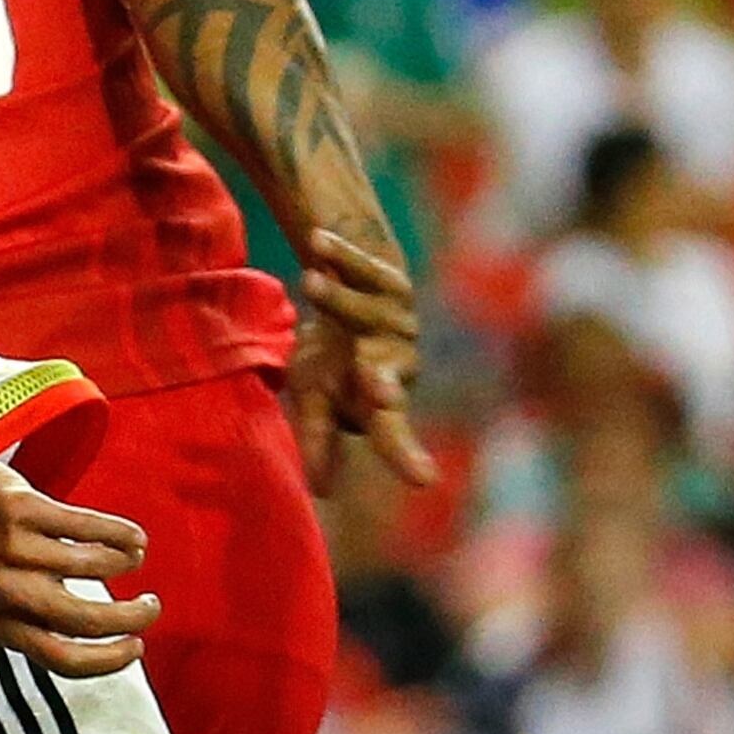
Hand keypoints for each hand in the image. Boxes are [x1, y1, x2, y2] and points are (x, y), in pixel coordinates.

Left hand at [0, 438, 156, 677]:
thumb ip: (32, 618)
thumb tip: (100, 632)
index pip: (61, 660)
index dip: (108, 660)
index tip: (136, 647)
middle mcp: (1, 592)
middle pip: (85, 621)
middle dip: (131, 619)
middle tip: (150, 607)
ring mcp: (12, 550)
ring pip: (95, 567)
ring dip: (126, 564)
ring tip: (135, 557)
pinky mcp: (23, 510)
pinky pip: (90, 527)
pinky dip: (122, 535)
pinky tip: (133, 538)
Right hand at [292, 228, 436, 492]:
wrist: (351, 296)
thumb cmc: (332, 361)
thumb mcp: (318, 400)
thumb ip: (322, 439)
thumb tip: (323, 492)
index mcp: (379, 401)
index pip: (389, 433)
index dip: (404, 454)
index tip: (425, 480)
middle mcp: (395, 363)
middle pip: (383, 379)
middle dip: (380, 384)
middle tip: (378, 393)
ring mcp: (396, 320)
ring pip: (363, 313)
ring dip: (336, 299)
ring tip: (308, 281)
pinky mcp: (391, 280)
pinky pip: (363, 268)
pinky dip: (339, 257)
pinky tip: (315, 241)